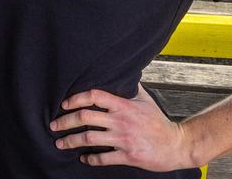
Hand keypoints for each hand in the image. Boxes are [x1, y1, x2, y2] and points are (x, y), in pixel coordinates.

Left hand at [50, 84, 194, 171]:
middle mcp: (121, 121)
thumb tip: (121, 71)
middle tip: (53, 125)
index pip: (94, 96)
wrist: (177, 145)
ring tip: (60, 143)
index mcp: (124, 105)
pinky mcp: (128, 156)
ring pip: (89, 139)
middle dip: (65, 121)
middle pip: (85, 118)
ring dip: (71, 141)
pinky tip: (83, 158)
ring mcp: (124, 139)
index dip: (76, 98)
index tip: (64, 104)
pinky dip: (90, 159)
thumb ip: (130, 87)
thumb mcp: (145, 100)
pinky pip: (103, 158)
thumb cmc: (159, 122)